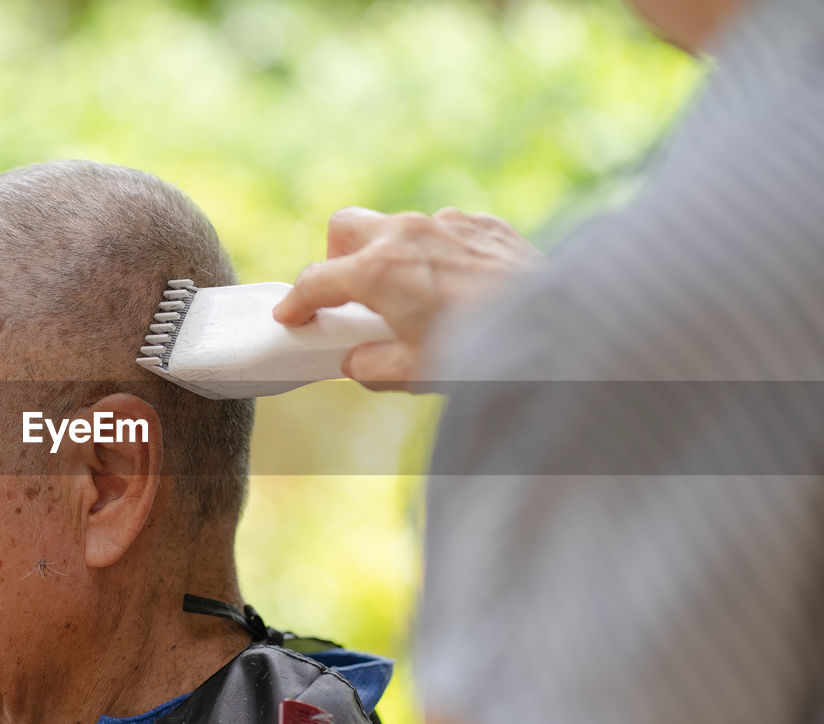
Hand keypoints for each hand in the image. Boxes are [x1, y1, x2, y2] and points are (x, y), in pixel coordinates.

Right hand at [273, 206, 541, 390]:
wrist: (559, 328)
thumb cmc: (484, 351)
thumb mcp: (414, 373)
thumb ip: (370, 366)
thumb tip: (356, 360)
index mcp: (379, 271)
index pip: (317, 282)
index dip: (296, 303)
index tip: (291, 318)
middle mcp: (407, 234)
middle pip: (345, 227)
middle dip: (337, 258)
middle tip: (349, 296)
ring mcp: (447, 222)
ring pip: (397, 225)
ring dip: (391, 255)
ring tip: (409, 296)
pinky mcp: (484, 224)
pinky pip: (444, 229)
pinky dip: (437, 253)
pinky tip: (456, 287)